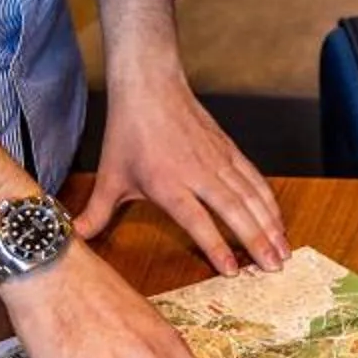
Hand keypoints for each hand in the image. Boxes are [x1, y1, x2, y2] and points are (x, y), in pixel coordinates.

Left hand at [76, 59, 288, 275]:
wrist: (150, 86)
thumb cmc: (130, 132)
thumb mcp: (110, 176)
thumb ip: (95, 213)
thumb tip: (72, 238)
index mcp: (169, 183)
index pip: (197, 220)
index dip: (216, 245)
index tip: (233, 270)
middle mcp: (199, 173)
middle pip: (235, 211)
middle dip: (257, 241)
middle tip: (274, 266)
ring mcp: (218, 160)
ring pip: (251, 196)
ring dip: (270, 224)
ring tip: (284, 250)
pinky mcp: (229, 150)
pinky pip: (254, 179)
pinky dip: (269, 200)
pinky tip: (277, 218)